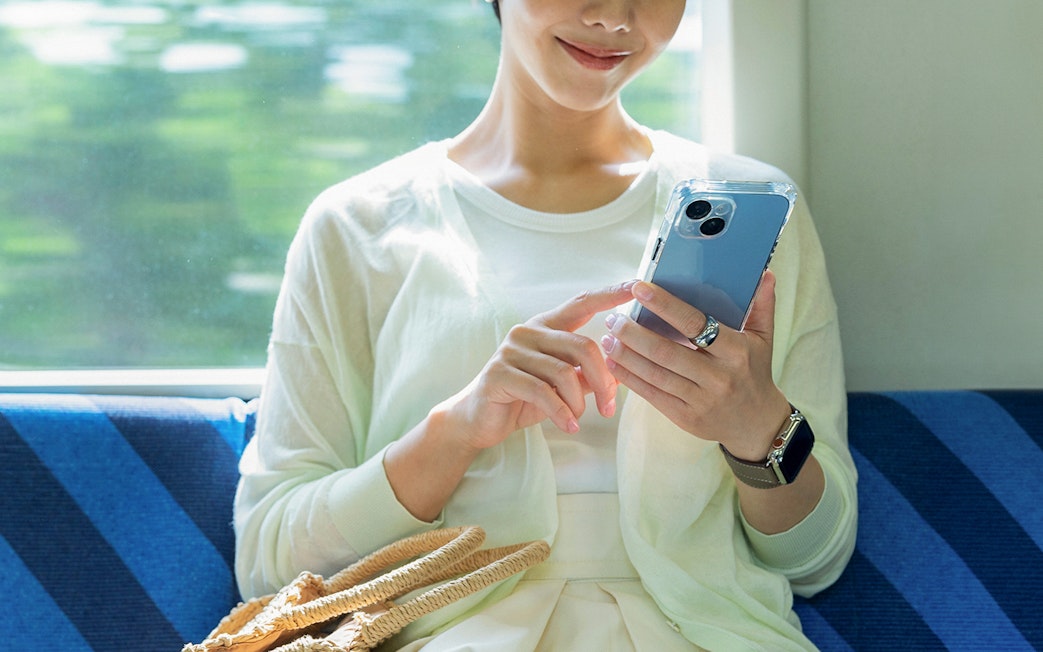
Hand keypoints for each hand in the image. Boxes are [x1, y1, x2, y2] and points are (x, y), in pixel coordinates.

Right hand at [439, 281, 635, 451]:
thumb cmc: (523, 398)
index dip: (610, 295)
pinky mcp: (499, 373)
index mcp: (546, 326)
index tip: (635, 285)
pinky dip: (561, 413)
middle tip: (609, 406)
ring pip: (564, 373)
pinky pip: (542, 392)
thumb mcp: (561, 386)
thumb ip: (585, 374)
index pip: (582, 303)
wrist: (479, 418)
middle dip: (603, 380)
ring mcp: (511, 350)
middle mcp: (529, 331)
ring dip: (579, 402)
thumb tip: (619, 373)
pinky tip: (569, 425)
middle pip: (582, 346)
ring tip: (578, 418)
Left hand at [600, 270, 790, 459]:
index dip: (665, 306)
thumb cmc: (755, 372)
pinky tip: (613, 363)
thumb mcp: (764, 338)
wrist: (757, 424)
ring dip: (626, 355)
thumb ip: (761, 305)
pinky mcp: (686, 417)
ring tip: (608, 337)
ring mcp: (700, 399)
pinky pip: (652, 395)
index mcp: (735, 351)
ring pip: (655, 374)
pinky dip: (629, 378)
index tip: (640, 288)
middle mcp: (718, 376)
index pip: (695, 324)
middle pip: (666, 352)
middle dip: (634, 334)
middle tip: (613, 318)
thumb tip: (764, 273)